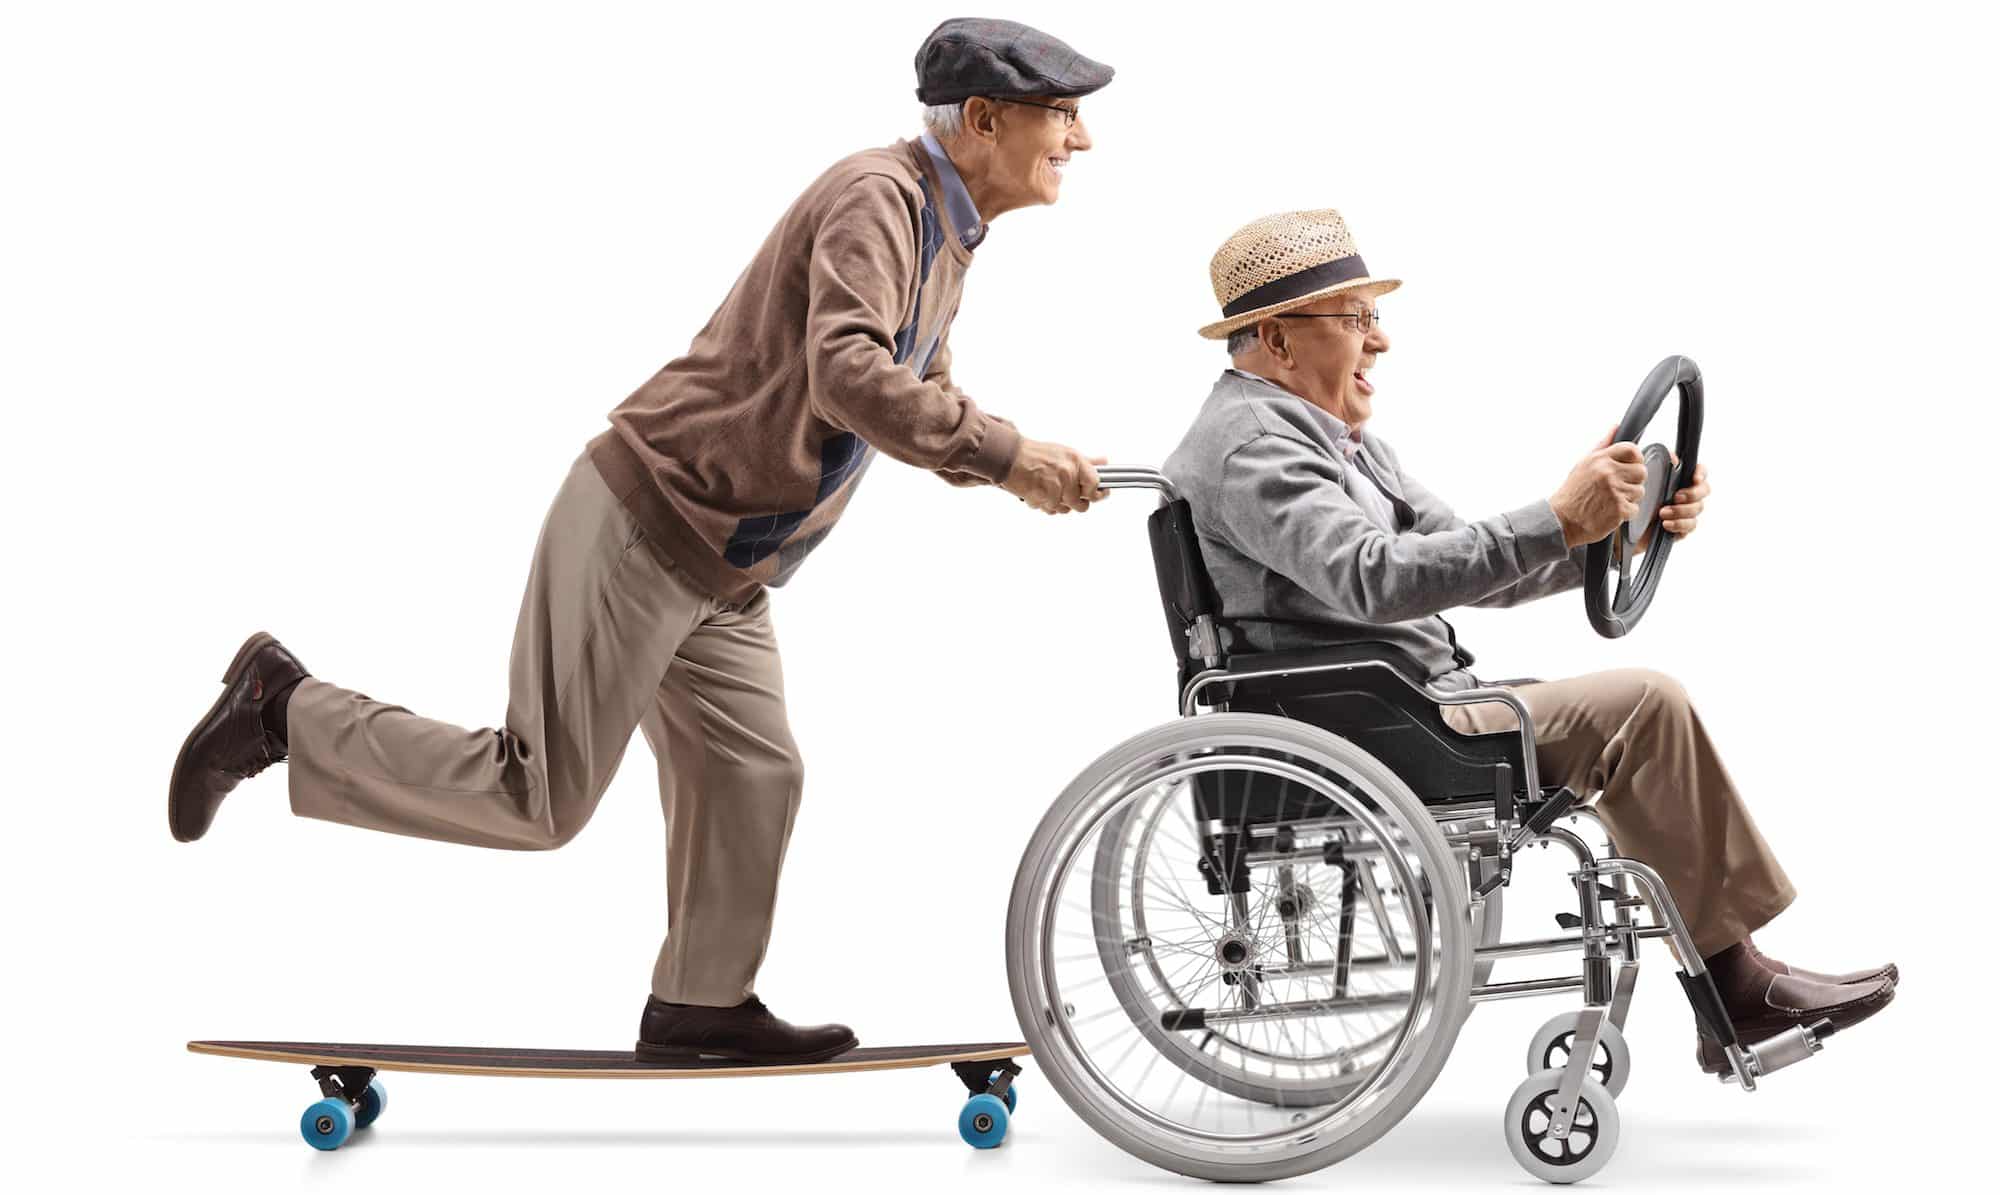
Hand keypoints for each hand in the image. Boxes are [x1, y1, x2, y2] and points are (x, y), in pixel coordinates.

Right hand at [1002, 439, 1108, 513]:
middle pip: (1081, 504)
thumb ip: (1086, 461)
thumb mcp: (1064, 453)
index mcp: (1075, 460)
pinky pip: (1048, 509)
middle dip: (1075, 504)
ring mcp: (1055, 485)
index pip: (1095, 484)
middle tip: (1066, 496)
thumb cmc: (1035, 454)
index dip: (1098, 493)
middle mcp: (1068, 473)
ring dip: (1056, 504)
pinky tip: (1037, 492)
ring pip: (1063, 509)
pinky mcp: (1042, 496)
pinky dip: (1042, 504)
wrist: (1009, 456)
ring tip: (1047, 490)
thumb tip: (1104, 462)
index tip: (1099, 495)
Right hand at [1550, 426, 1649, 548]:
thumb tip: (1616, 427)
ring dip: (1629, 498)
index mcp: (1599, 459)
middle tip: (1618, 488)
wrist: (1560, 521)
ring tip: (1610, 501)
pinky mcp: (1618, 509)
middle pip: (1641, 472)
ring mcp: (1614, 491)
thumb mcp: (1583, 464)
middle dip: (1633, 481)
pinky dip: (1624, 514)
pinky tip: (1609, 512)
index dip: (1636, 459)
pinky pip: (1634, 509)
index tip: (1630, 468)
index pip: (1632, 450)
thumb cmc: (1571, 494)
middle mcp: (1607, 472)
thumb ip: (1603, 446)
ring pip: (1639, 491)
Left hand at [1636, 459, 1708, 551]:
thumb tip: (1673, 457)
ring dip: (1682, 510)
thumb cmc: (1630, 499)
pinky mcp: (1681, 528)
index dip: (1700, 473)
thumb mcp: (1639, 479)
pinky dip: (1679, 524)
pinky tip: (1665, 524)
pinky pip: (1690, 526)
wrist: (1620, 528)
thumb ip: (1656, 464)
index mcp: (1677, 479)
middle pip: (1704, 490)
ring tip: (1662, 513)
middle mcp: (1685, 493)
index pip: (1698, 471)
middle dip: (1693, 494)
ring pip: (1697, 508)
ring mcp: (1684, 511)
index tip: (1695, 478)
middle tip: (1676, 497)